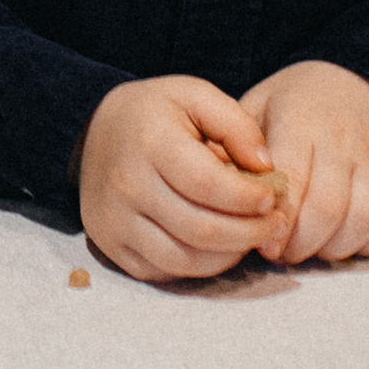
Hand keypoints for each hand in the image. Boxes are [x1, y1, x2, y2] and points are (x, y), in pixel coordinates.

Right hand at [76, 75, 291, 282]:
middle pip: (199, 229)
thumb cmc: (154, 114)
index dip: (247, 198)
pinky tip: (219, 248)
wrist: (92, 132)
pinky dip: (199, 267)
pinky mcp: (110, 246)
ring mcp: (114, 221)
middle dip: (249, 233)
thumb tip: (266, 166)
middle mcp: (126, 185)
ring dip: (229, 256)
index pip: (207, 184)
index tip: (273, 197)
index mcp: (150, 141)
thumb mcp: (194, 96)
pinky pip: (163, 272)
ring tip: (252, 238)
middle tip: (276, 226)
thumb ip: (235, 124)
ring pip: (183, 260)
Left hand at [239, 59, 368, 263]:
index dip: (279, 219)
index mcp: (302, 119)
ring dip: (333, 248)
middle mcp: (343, 140)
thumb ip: (239, 146)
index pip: (294, 178)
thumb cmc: (297, 102)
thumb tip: (222, 191)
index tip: (264, 244)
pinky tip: (341, 239)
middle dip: (301, 243)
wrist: (360, 80)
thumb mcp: (259, 105)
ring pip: (363, 220)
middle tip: (282, 252)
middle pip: (328, 207)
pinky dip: (365, 244)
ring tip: (309, 248)